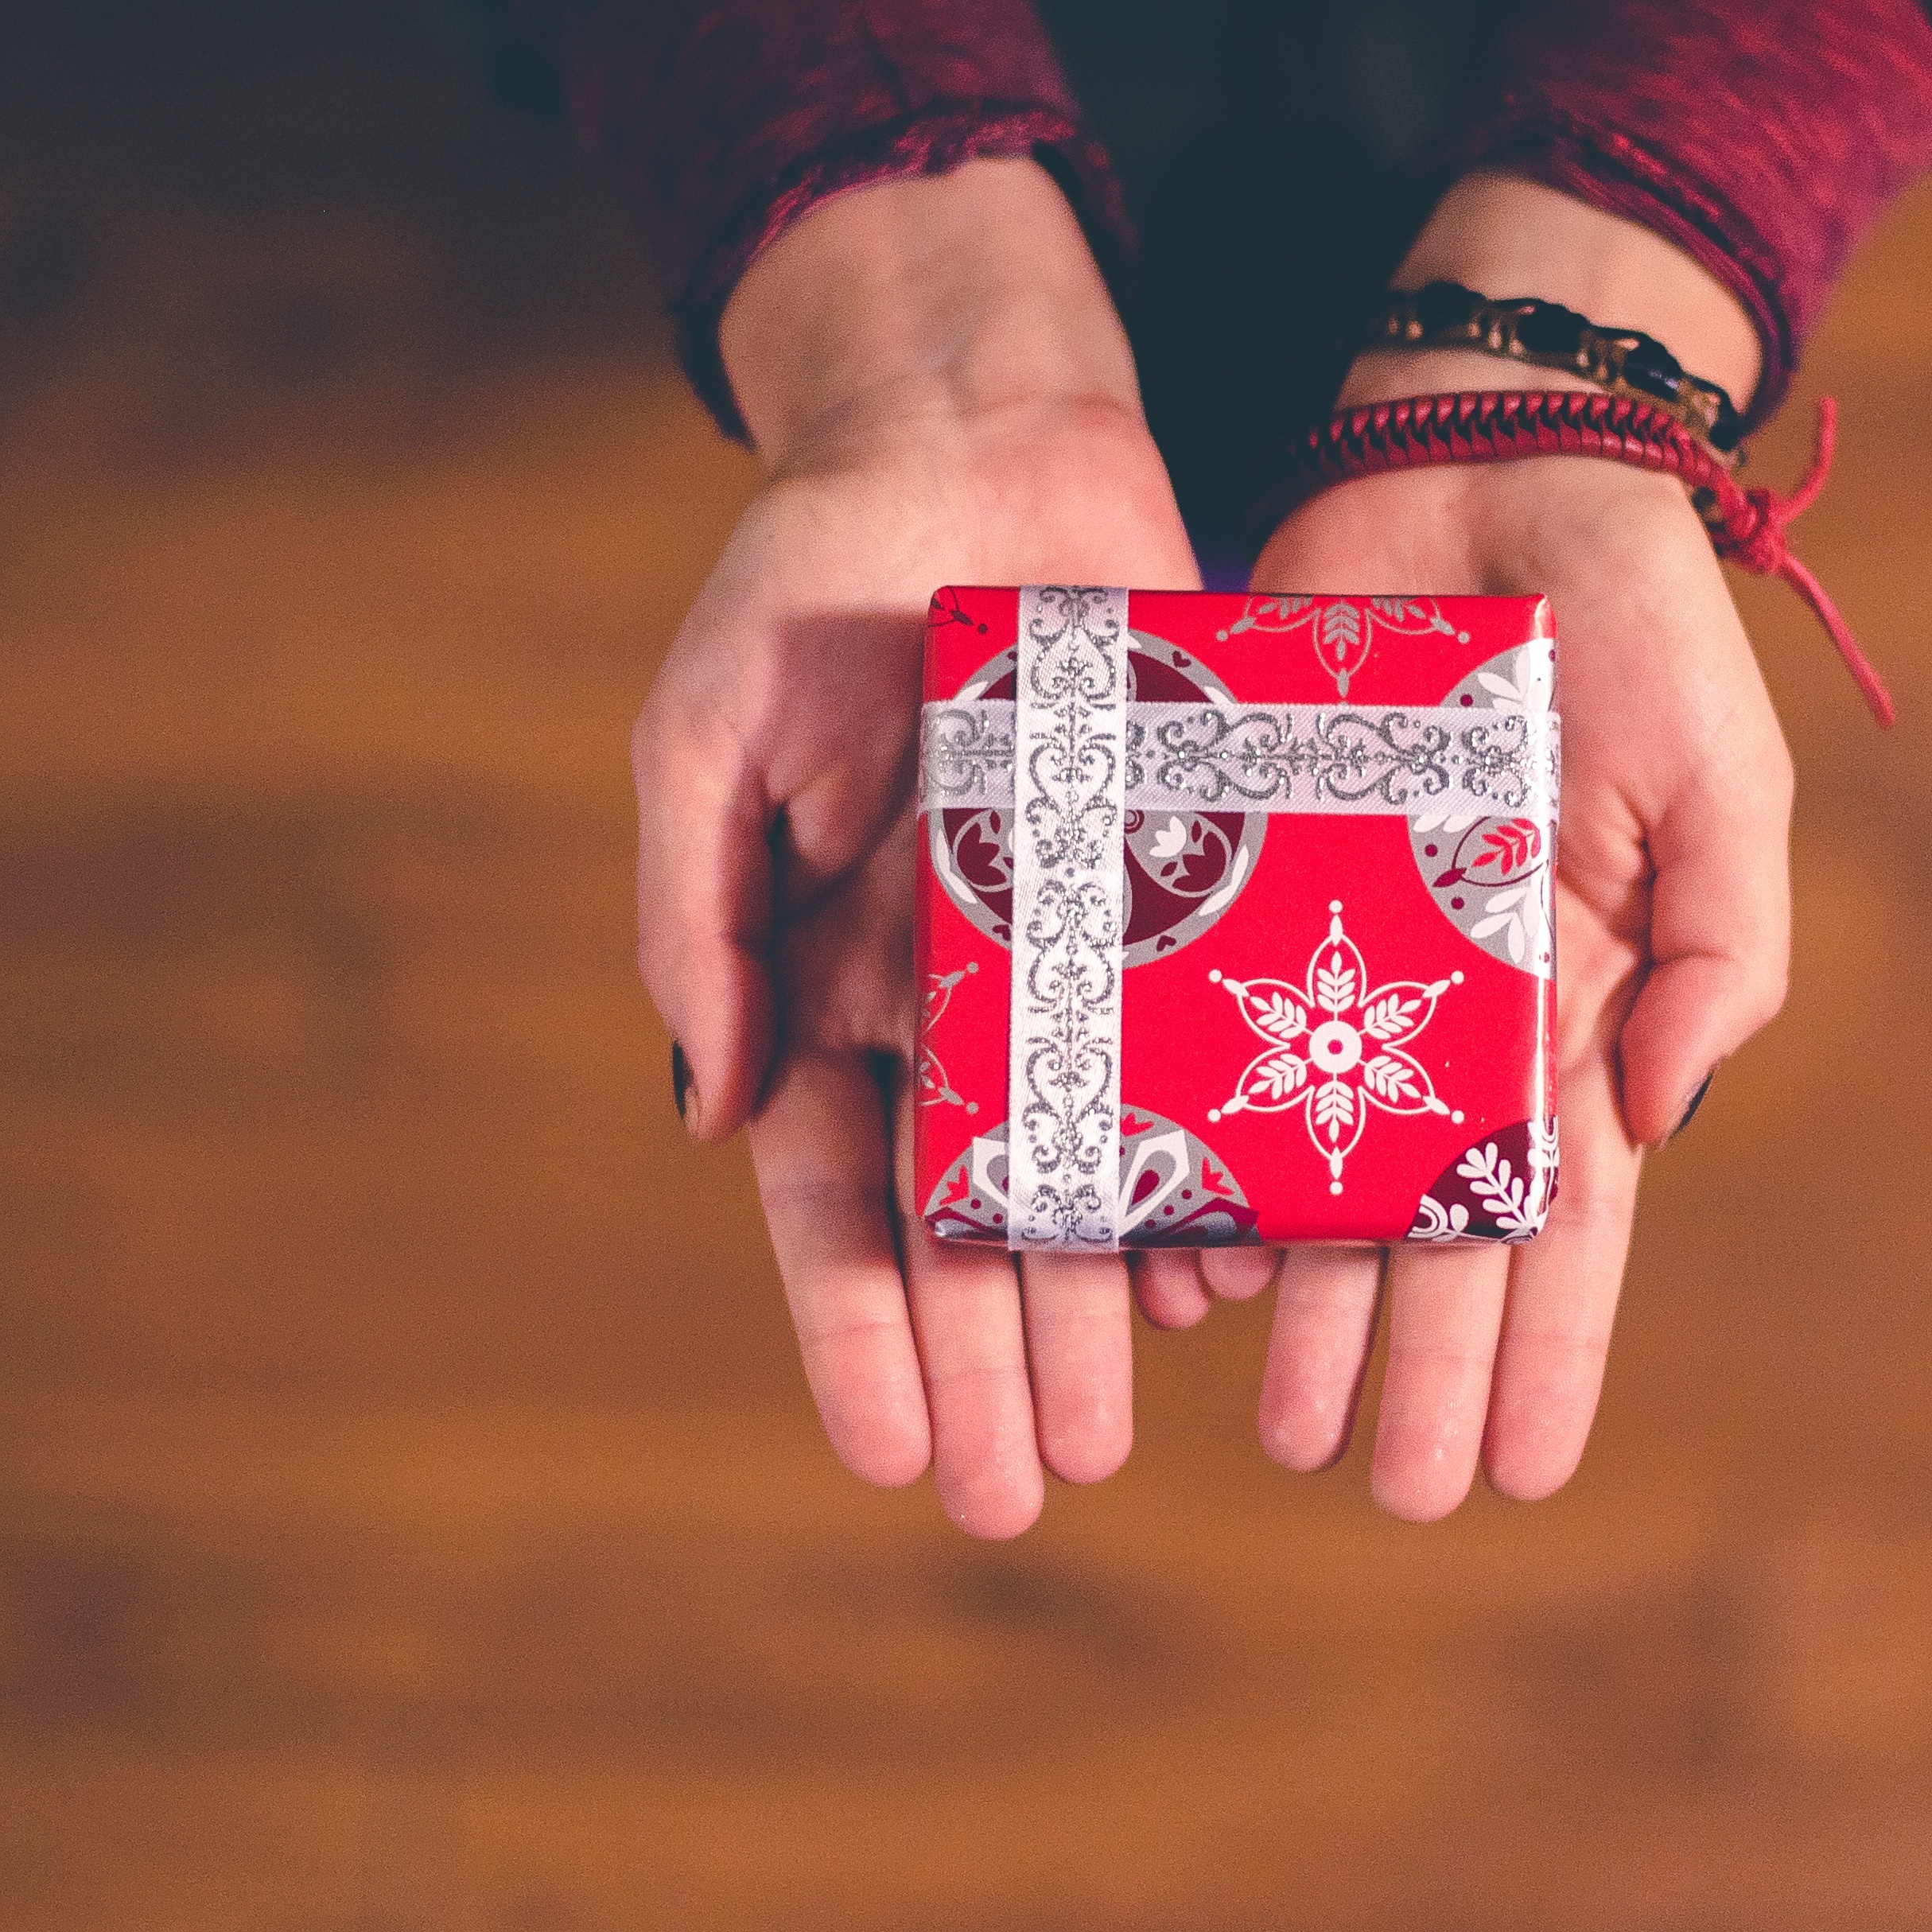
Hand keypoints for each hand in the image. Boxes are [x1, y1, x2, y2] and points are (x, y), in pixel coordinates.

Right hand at [634, 161, 1195, 1537]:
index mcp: (829, 982)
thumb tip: (711, 1111)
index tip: (893, 1455)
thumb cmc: (813, 578)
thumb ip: (697, 915)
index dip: (859, 1331)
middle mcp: (957, 1001)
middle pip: (968, 1226)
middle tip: (1025, 1493)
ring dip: (1096, 1308)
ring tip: (1119, 1427)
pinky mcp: (1181, 898)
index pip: (838, 1197)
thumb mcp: (711, 730)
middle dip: (989, 1364)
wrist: (977, 439)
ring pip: (1088, 1174)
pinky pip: (1204, 1062)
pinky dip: (1215, 1169)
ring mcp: (1075, 961)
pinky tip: (1235, 1272)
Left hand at [1207, 176, 1795, 1517]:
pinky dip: (1189, 1146)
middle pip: (1431, 1227)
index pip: (1567, 1218)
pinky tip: (1167, 1252)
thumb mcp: (1720, 779)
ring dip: (1298, 1299)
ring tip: (1269, 1419)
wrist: (1481, 457)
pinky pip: (1201, 1040)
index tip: (1526, 1473)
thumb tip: (1657, 1119)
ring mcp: (1340, 953)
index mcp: (1575, 1001)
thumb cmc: (1631, 618)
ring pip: (1312, 1166)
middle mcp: (1453, 1007)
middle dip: (1415, 1363)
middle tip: (1382, 1487)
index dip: (1550, 1347)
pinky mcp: (1233, 880)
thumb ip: (1719, 947)